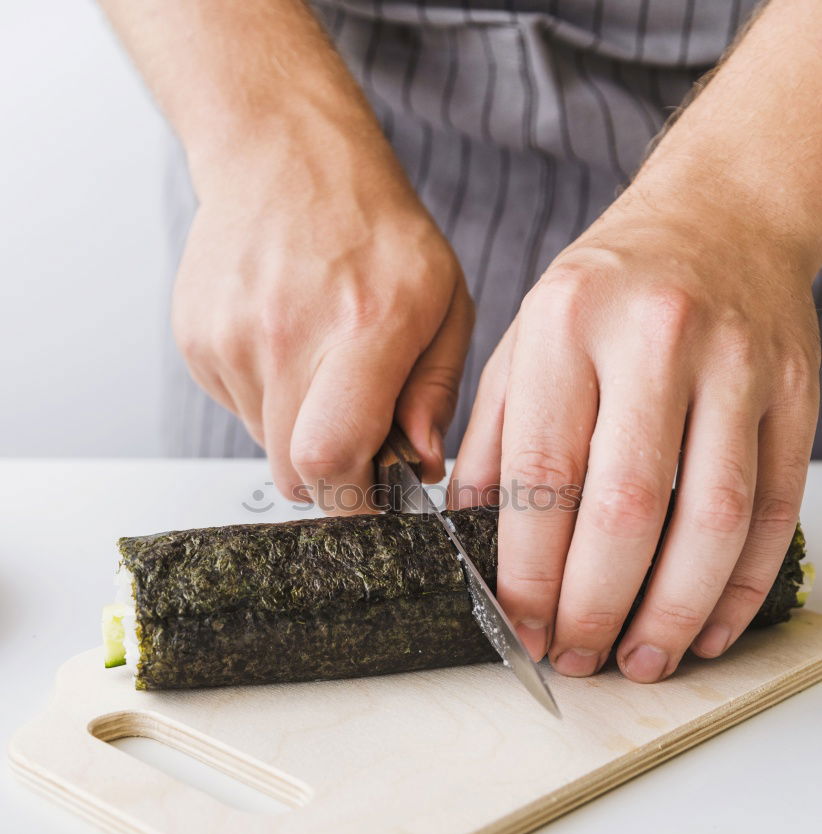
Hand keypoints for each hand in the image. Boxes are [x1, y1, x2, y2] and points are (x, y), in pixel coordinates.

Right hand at [173, 115, 472, 512]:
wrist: (284, 156)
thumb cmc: (376, 227)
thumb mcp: (444, 299)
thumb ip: (436, 390)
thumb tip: (421, 463)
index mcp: (364, 326)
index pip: (332, 458)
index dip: (352, 502)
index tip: (372, 500)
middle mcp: (287, 335)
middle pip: (294, 472)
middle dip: (331, 475)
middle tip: (356, 433)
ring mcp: (231, 338)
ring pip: (265, 445)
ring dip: (299, 430)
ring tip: (321, 365)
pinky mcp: (196, 340)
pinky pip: (238, 409)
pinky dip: (268, 399)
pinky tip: (287, 345)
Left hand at [451, 182, 819, 681]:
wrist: (720, 216)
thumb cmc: (605, 291)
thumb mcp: (525, 341)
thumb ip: (494, 437)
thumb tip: (472, 539)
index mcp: (568, 326)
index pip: (542, 473)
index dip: (531, 569)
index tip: (522, 627)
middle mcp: (655, 340)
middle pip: (626, 507)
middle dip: (598, 605)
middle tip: (578, 658)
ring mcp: (737, 366)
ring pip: (710, 519)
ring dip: (674, 612)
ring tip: (641, 661)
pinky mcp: (796, 392)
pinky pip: (770, 508)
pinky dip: (741, 583)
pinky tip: (709, 626)